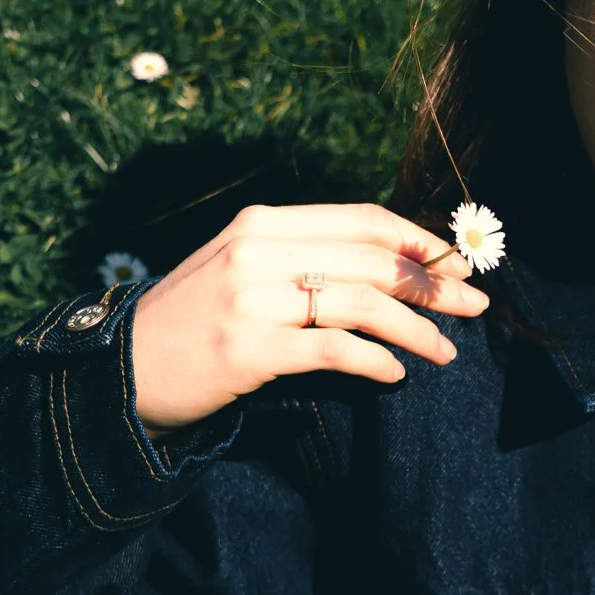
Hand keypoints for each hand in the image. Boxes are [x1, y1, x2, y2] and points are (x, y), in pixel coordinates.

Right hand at [130, 202, 485, 433]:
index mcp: (262, 224)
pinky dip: (375, 361)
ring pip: (362, 303)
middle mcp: (257, 250)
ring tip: (448, 352)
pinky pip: (334, 349)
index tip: (459, 263)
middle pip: (373, 259)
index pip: (362, 219)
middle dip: (435, 284)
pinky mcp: (247, 349)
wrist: (119, 372)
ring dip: (418, 328)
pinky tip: (396, 374)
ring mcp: (250, 298)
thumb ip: (300, 259)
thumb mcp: (240, 270)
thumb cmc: (191, 324)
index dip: (419, 240)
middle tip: (475, 306)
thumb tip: (387, 267)